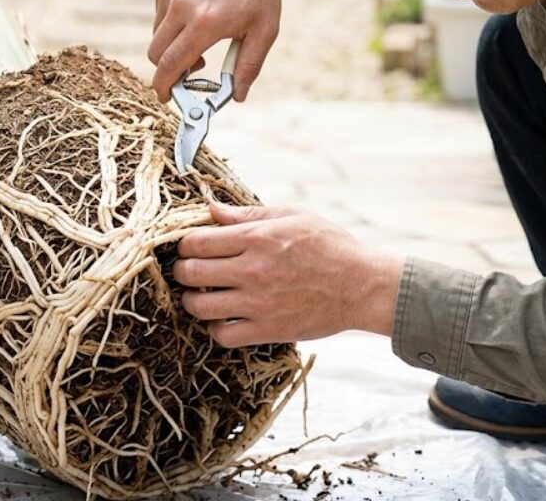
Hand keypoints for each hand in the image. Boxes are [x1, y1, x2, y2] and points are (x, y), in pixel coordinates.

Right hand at [149, 0, 285, 103]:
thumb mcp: (265, 32)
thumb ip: (249, 67)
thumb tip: (238, 97)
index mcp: (205, 22)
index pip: (171, 64)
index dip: (164, 86)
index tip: (165, 98)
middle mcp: (182, 6)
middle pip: (156, 54)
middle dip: (167, 70)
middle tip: (190, 72)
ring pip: (156, 36)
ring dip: (171, 47)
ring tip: (199, 41)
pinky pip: (159, 16)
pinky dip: (171, 25)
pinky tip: (195, 16)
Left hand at [172, 203, 405, 346]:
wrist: (363, 286)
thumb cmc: (330, 245)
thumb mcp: (293, 216)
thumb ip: (248, 214)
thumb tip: (212, 209)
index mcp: (257, 238)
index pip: (196, 241)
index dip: (184, 244)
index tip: (190, 247)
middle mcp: (253, 270)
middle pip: (190, 272)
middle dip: (182, 271)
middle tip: (188, 271)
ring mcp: (258, 303)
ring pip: (198, 306)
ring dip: (192, 301)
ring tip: (201, 295)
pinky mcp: (267, 329)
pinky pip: (222, 335)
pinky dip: (214, 328)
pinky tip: (221, 318)